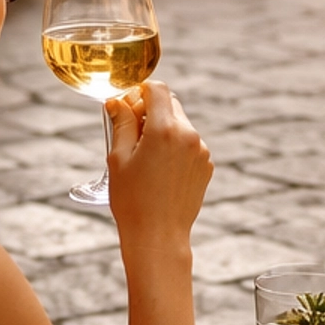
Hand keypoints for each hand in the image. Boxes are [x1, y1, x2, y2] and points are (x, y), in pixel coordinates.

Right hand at [106, 83, 211, 255]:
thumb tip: (117, 102)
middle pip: (170, 104)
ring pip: (181, 125)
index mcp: (164, 129)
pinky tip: (160, 172)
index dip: (139, 92)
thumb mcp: (118, 158)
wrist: (158, 236)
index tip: (127, 107)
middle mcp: (189, 135)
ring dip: (163, 130)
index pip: (157, 89)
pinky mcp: (206, 165)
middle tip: (131, 133)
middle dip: (150, 111)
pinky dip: (175, 148)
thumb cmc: (132, 199)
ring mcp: (201, 151)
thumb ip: (120, 123)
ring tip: (145, 159)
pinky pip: (190, 145)